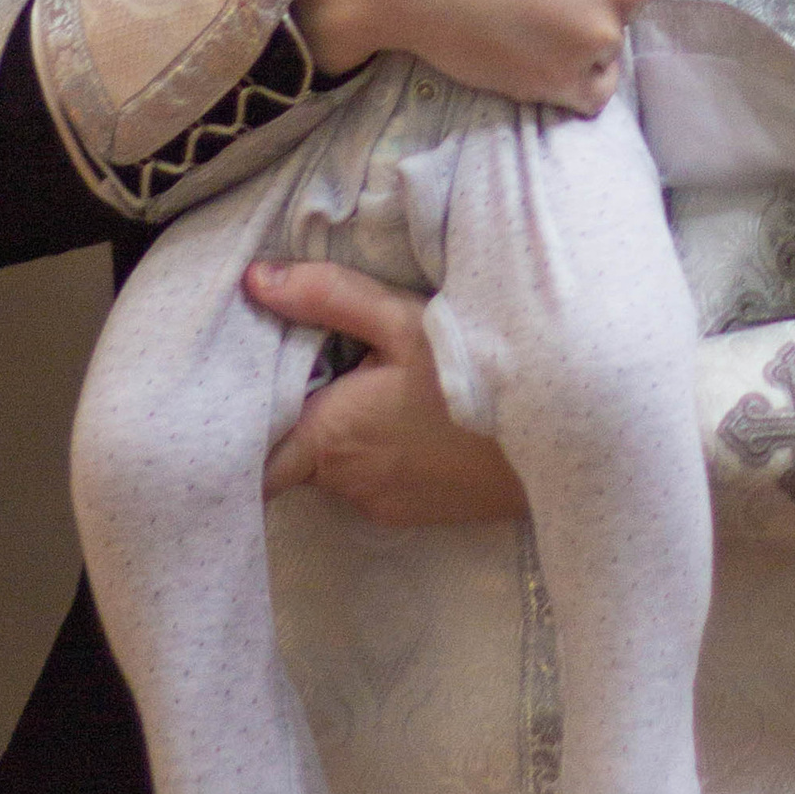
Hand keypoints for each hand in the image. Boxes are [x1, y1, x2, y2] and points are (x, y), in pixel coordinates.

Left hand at [252, 262, 528, 526]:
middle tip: (321, 364)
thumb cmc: (479, 380)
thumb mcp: (405, 322)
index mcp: (329, 436)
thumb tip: (255, 279)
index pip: (253, 461)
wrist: (563, 443)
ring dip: (345, 432)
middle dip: (302, 411)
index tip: (232, 406)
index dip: (236, 435)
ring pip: (337, 465)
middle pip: (295, 450)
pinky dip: (380, 452)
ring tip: (374, 385)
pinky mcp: (415, 514)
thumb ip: (327, 297)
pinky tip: (412, 418)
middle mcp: (346, 482)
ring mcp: (383, 504)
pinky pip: (375, 480)